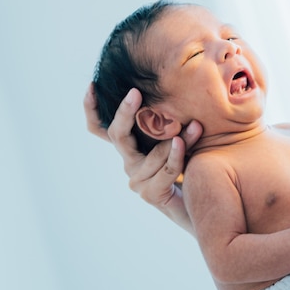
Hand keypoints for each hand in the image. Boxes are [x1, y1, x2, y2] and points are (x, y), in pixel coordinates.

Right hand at [84, 84, 202, 206]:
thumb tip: (175, 90)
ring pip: (153, 153)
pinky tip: (181, 144)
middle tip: (135, 93)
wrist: (198, 204)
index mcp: (130, 148)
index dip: (91, 109)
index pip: (100, 129)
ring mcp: (137, 180)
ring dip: (177, 137)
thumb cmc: (188, 165)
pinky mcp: (150, 194)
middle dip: (125, 112)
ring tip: (195, 125)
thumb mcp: (175, 139)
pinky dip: (175, 156)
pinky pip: (164, 171)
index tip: (92, 86)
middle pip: (117, 135)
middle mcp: (129, 163)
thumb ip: (170, 121)